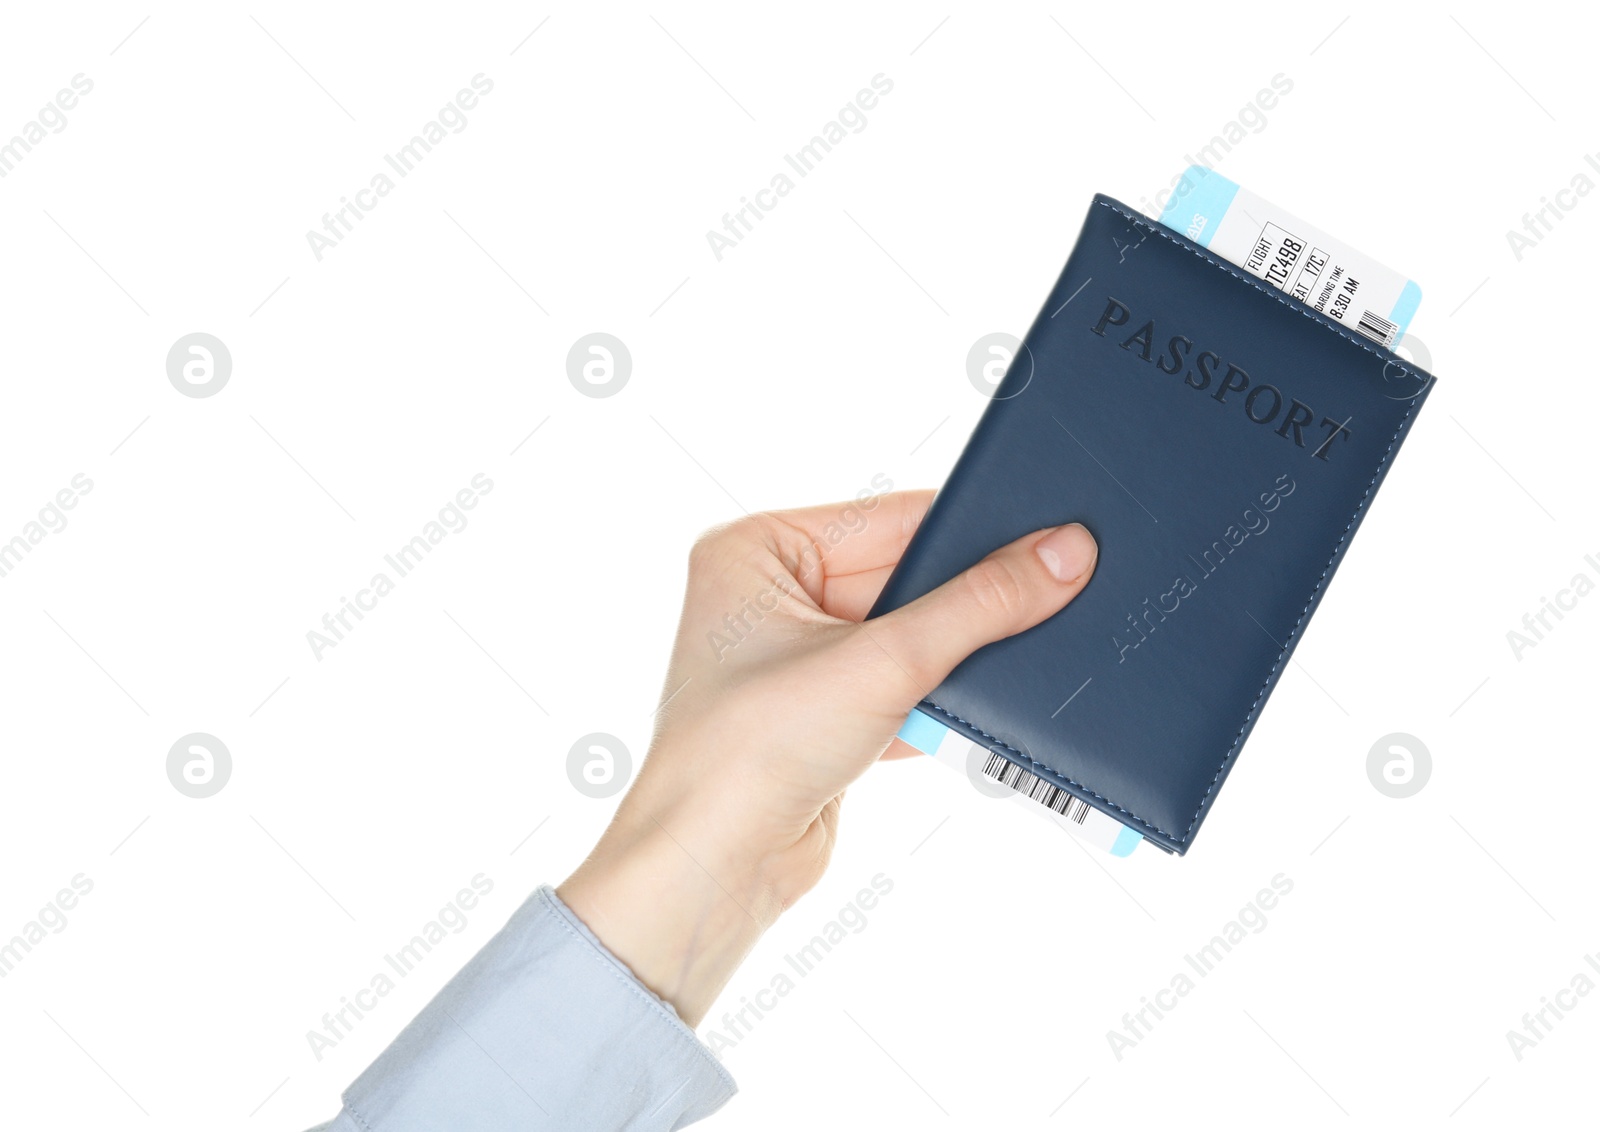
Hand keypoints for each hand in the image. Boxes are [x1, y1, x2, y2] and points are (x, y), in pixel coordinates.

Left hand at [559, 490, 1097, 1024]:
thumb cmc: (749, 753)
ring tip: (1006, 671)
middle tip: (1049, 603)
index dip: (970, 532)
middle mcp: (770, 595)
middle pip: (906, 580)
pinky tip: (966, 722)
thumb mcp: (883, 663)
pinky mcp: (822, 716)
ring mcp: (795, 659)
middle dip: (966, 607)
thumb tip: (1062, 553)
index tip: (1051, 537)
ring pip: (909, 639)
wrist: (713, 871)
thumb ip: (979, 606)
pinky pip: (901, 688)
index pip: (891, 519)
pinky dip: (937, 705)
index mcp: (758, 549)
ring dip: (953, 663)